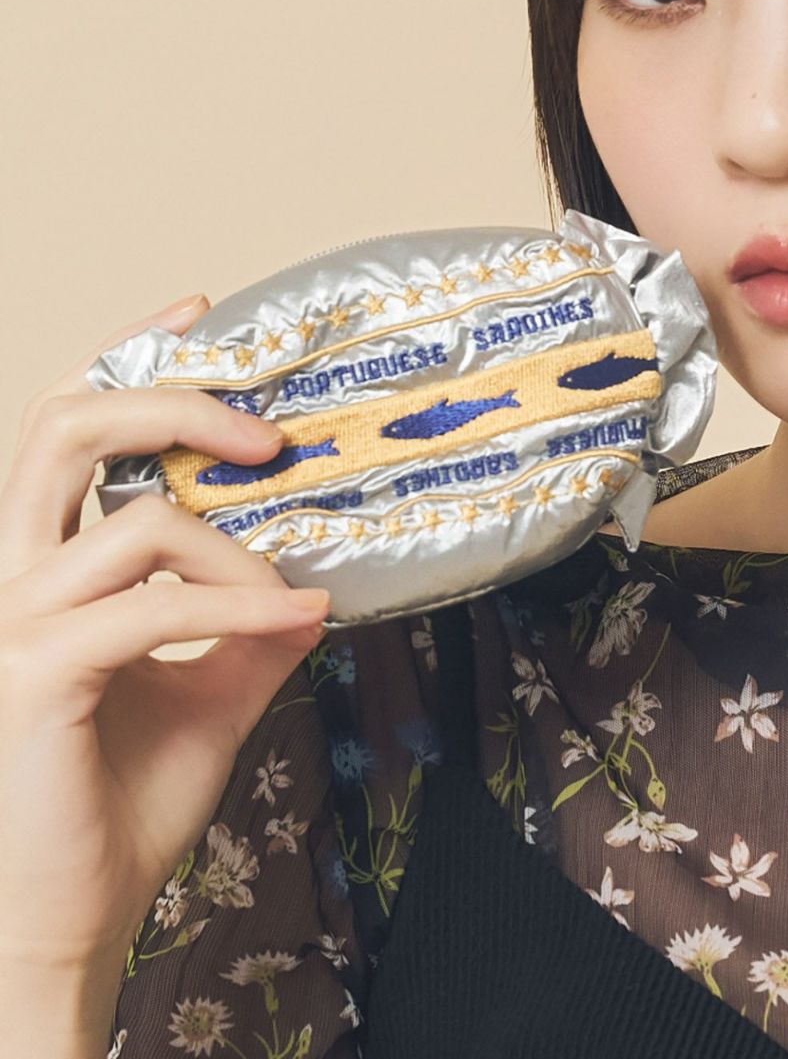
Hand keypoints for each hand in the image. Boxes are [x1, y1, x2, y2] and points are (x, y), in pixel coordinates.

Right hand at [0, 295, 330, 1001]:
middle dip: (172, 402)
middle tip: (266, 432)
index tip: (199, 311)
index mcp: (51, 567)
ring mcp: (14, 622)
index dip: (131, 357)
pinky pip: (152, 608)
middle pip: (67, 429)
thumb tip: (319, 578)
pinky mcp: (32, 674)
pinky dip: (240, 606)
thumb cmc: (123, 802)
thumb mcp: (216, 693)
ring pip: (135, 522)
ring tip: (291, 587)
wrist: (74, 913)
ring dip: (233, 546)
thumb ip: (253, 627)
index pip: (75, 431)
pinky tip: (297, 620)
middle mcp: (17, 577)